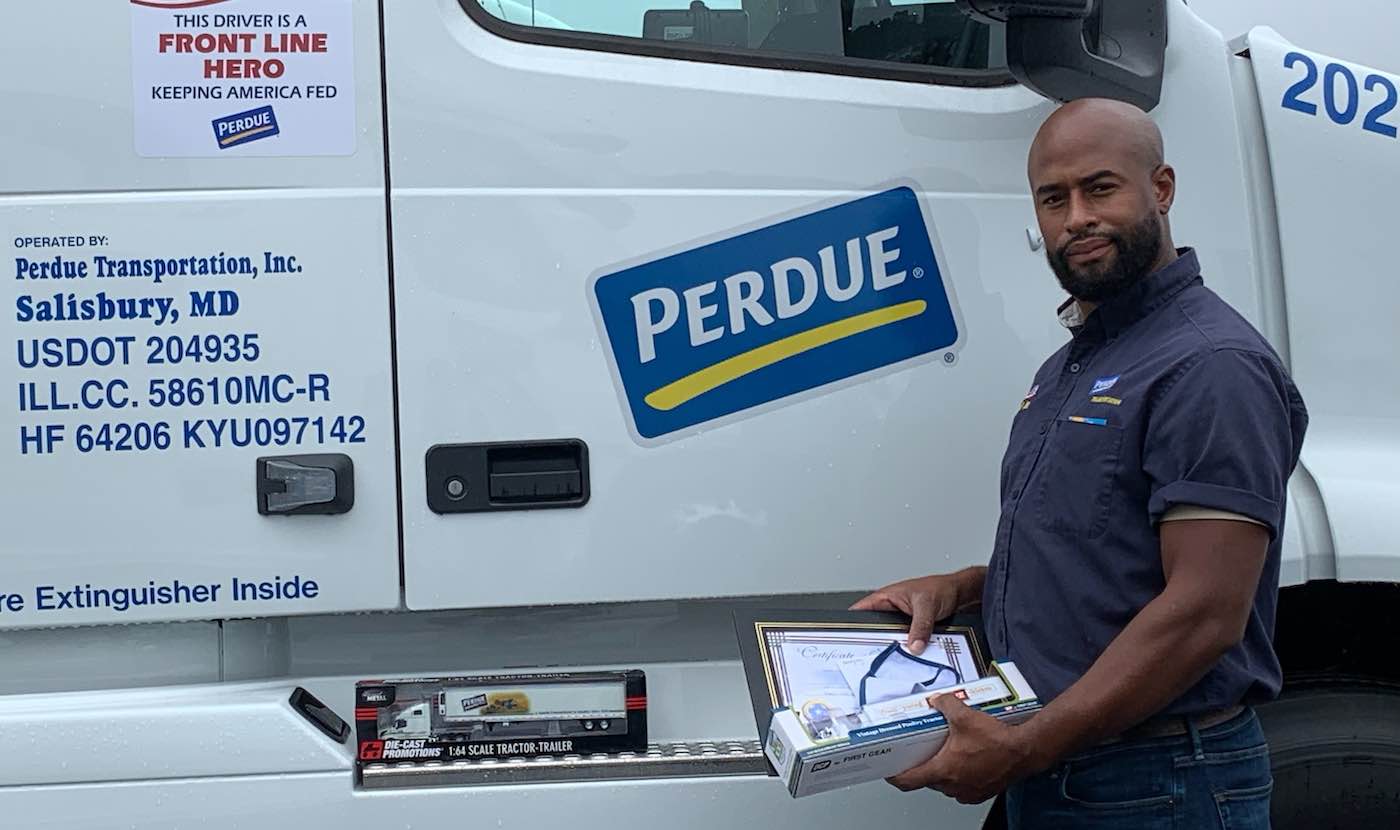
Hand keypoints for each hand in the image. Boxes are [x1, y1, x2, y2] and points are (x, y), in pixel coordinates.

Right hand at [850, 571, 974, 654]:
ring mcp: (900, 621)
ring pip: (890, 637)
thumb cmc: (941, 588)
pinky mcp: (911, 629)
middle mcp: (891, 609)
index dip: (851, 625)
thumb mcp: (927, 606)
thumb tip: (914, 645)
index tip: (849, 639)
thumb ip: (920, 626)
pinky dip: (907, 647)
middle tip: (876, 652)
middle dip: (875, 641)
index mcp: (886, 597)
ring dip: (894, 644)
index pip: (860, 612)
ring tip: (896, 653)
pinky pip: (904, 641)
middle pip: (875, 629)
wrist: (960, 594)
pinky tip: (911, 652)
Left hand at [885, 694, 1037, 803]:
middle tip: (922, 753)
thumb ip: (946, 705)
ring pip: (946, 784)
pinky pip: (963, 787)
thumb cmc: (998, 740)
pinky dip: (960, 775)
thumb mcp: (964, 716)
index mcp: (944, 770)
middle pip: (928, 781)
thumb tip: (938, 701)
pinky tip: (966, 760)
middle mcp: (954, 785)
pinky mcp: (981, 792)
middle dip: (924, 767)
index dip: (895, 777)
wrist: (1025, 751)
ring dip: (944, 771)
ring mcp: (968, 791)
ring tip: (948, 753)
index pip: (909, 781)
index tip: (890, 773)